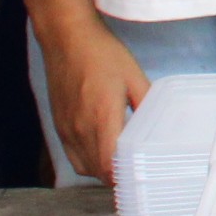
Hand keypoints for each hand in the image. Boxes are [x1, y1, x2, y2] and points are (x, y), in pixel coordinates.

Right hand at [34, 12, 149, 182]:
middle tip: (135, 170)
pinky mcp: (58, 124)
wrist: (67, 39)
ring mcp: (66, 128)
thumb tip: (157, 122)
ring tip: (120, 162)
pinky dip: (86, 160)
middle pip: (97, 171)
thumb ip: (146, 102)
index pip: (108, 165)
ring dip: (101, 170)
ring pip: (83, 166)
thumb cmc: (102, 54)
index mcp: (102, 118)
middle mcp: (80, 128)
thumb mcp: (134, 76)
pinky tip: (100, 150)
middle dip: (116, 176)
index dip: (123, 177)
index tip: (139, 175)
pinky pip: (71, 154)